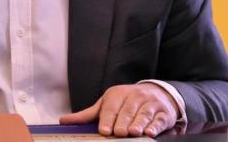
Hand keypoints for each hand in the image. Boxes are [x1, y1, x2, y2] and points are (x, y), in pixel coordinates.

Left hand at [60, 83, 178, 137]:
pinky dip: (155, 126)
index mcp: (118, 94)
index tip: (104, 130)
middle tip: (119, 133)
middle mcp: (135, 96)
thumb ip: (88, 115)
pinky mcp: (164, 113)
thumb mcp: (107, 104)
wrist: (156, 94)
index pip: (112, 106)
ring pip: (144, 114)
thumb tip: (64, 121)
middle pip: (128, 111)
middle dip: (123, 122)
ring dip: (139, 123)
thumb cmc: (126, 102)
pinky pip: (160, 119)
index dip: (108, 118)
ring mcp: (151, 104)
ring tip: (134, 132)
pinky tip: (151, 132)